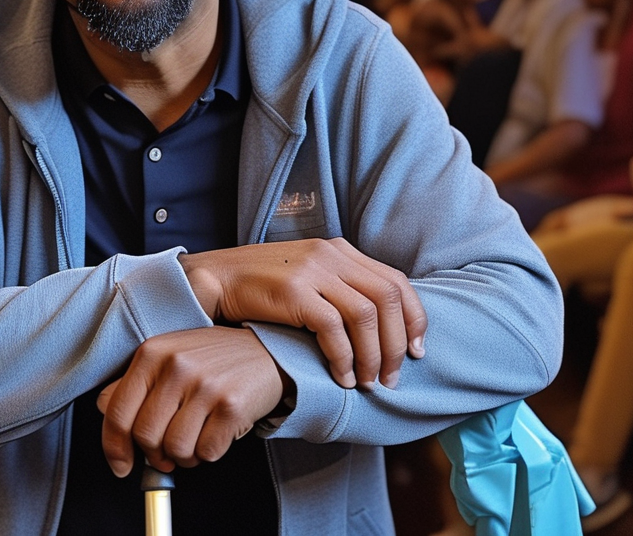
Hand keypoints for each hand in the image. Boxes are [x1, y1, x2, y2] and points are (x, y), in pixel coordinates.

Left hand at [96, 327, 286, 477]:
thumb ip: (134, 382)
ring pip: (175, 449)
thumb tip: (104, 406)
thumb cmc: (213, 359)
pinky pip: (206, 452)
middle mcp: (177, 365)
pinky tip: (215, 433)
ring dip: (184, 456)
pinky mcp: (231, 406)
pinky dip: (209, 453)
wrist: (266, 351)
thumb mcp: (169, 358)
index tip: (120, 464)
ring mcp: (205, 385)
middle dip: (154, 453)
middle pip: (145, 436)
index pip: (117, 411)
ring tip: (195, 437)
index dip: (114, 446)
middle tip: (167, 451)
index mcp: (153, 352)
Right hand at [179, 237, 425, 388]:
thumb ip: (341, 289)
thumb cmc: (263, 287)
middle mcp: (331, 254)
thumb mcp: (309, 277)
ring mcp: (312, 270)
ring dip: (373, 356)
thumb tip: (380, 327)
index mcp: (340, 250)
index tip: (417, 351)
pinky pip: (333, 328)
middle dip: (397, 344)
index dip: (414, 319)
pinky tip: (341, 377)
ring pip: (365, 315)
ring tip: (368, 382)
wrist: (215, 278)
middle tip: (393, 378)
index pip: (395, 282)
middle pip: (387, 299)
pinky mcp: (293, 291)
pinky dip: (343, 357)